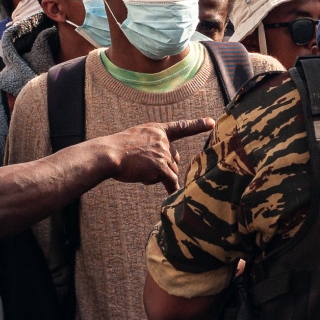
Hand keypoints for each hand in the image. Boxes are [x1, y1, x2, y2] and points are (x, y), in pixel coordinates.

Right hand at [100, 118, 214, 188]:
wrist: (108, 154)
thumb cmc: (116, 150)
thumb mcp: (135, 140)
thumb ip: (150, 147)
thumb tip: (163, 167)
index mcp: (156, 130)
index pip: (180, 127)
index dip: (197, 124)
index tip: (211, 122)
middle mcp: (162, 139)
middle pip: (173, 158)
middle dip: (163, 167)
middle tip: (143, 168)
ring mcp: (163, 153)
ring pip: (169, 171)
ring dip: (157, 177)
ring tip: (138, 173)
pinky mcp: (160, 167)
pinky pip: (170, 182)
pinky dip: (170, 189)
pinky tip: (171, 197)